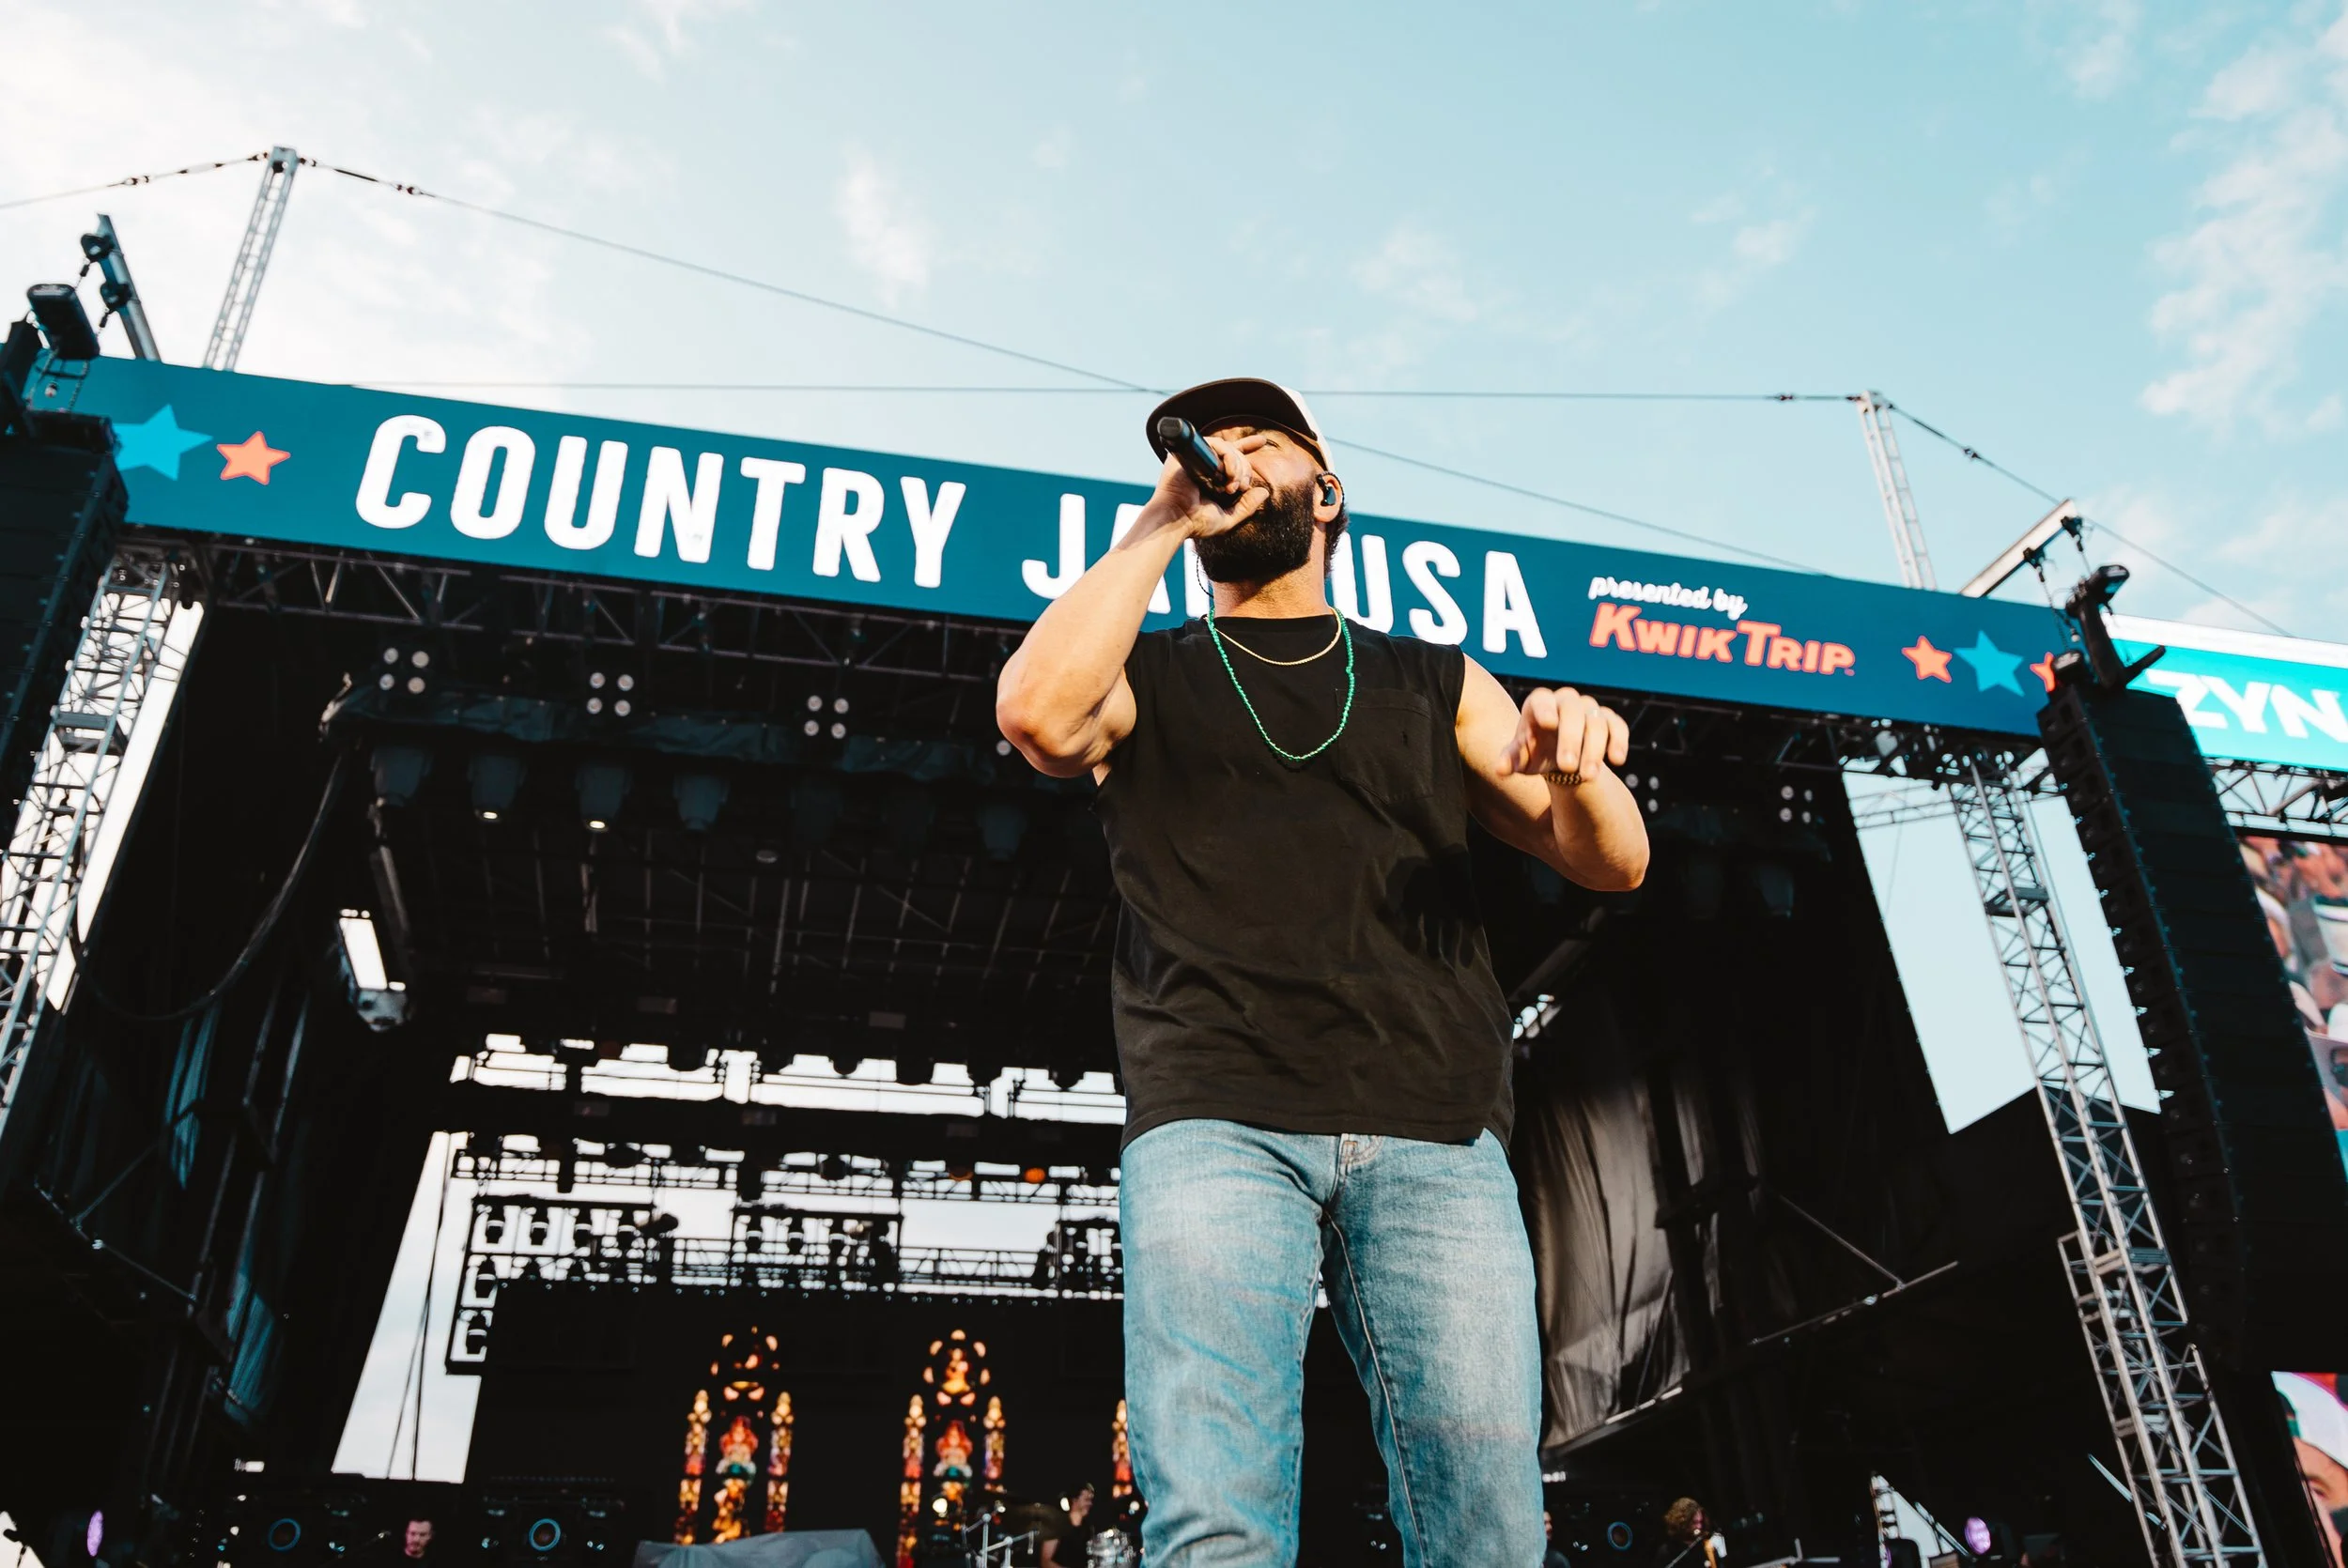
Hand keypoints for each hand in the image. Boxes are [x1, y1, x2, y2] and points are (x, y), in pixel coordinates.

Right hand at [1138, 432, 1271, 541]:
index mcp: (1214, 476)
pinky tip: (1226, 474)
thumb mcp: (1229, 517)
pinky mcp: (1190, 452)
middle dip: (1245, 470)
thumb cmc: (1197, 522)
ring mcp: (1198, 458)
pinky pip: (1216, 444)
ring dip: (1237, 466)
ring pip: (1228, 447)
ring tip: (1232, 485)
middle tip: (1241, 488)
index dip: (1248, 446)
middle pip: (1236, 454)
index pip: (1233, 455)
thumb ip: (1247, 506)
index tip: (1262, 441)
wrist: (1177, 520)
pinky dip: (1227, 458)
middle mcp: (1206, 465)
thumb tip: (1264, 492)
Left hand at [1504, 686, 1628, 782]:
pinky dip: (1618, 741)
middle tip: (1567, 767)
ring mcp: (1589, 709)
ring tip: (1587, 777)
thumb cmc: (1535, 754)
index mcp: (1539, 705)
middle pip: (1572, 711)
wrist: (1559, 759)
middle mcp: (1565, 702)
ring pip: (1596, 722)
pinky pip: (1617, 726)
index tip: (1549, 724)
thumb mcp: (1521, 759)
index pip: (1542, 700)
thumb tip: (1500, 770)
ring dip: (1593, 749)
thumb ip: (1510, 761)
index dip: (1545, 709)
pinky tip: (1617, 760)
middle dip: (1571, 739)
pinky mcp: (1609, 720)